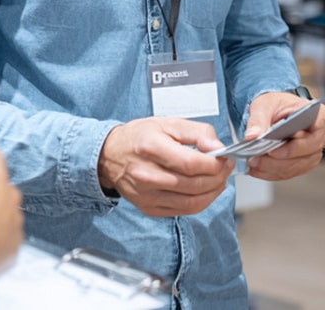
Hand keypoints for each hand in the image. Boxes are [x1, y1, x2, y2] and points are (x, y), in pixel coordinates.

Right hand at [98, 117, 233, 216]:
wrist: (109, 154)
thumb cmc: (139, 137)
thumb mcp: (167, 123)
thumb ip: (197, 132)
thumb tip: (219, 148)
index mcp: (151, 147)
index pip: (191, 164)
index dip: (214, 164)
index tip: (224, 159)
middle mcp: (146, 174)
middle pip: (194, 185)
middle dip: (217, 178)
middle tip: (224, 168)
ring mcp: (146, 194)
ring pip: (192, 203)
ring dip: (212, 193)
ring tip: (218, 180)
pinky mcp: (148, 207)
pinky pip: (183, 211)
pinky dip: (200, 203)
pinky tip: (204, 191)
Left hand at [244, 92, 324, 180]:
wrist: (275, 109)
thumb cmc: (276, 104)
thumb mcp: (265, 104)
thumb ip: (258, 119)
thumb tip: (252, 137)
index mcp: (318, 119)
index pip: (311, 136)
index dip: (293, 146)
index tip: (273, 151)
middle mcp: (318, 138)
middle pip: (302, 155)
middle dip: (277, 161)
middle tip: (255, 160)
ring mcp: (311, 152)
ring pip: (295, 166)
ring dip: (272, 169)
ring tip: (253, 164)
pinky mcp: (302, 162)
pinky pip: (289, 172)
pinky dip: (272, 172)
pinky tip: (257, 169)